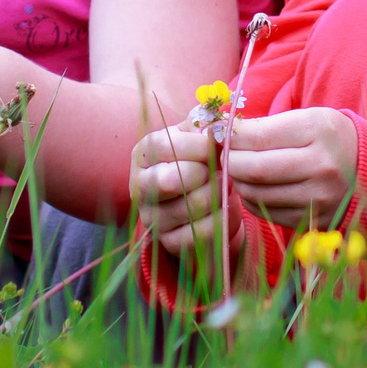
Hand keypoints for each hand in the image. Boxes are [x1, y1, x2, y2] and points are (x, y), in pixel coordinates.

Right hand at [129, 123, 223, 255]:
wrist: (202, 200)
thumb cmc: (197, 160)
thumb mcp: (195, 137)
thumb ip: (203, 125)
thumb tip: (216, 125)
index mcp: (143, 155)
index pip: (162, 145)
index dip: (195, 145)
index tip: (216, 146)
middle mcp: (140, 187)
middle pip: (170, 179)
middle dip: (205, 174)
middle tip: (222, 170)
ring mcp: (152, 217)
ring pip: (190, 207)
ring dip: (218, 195)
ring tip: (226, 187)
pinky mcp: (168, 242)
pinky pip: (199, 233)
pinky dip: (221, 219)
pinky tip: (226, 207)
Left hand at [224, 108, 357, 229]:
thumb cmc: (327, 137)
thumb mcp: (304, 118)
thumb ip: (264, 126)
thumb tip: (220, 133)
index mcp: (317, 131)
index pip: (258, 137)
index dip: (230, 138)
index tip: (220, 134)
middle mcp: (321, 167)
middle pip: (255, 170)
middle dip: (230, 162)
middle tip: (223, 155)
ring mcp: (319, 198)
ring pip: (257, 195)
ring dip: (239, 182)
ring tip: (239, 169)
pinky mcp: (313, 221)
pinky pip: (266, 212)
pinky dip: (252, 200)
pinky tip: (256, 187)